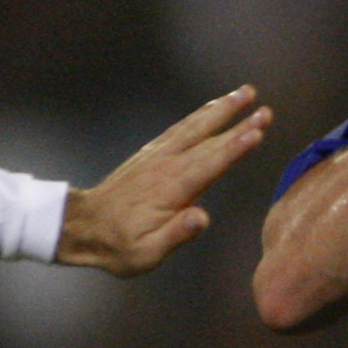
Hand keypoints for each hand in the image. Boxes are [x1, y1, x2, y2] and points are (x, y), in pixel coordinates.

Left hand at [57, 86, 271, 275]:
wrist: (83, 226)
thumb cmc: (118, 246)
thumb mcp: (145, 254)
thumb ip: (175, 235)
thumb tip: (202, 218)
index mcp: (171, 189)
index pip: (210, 164)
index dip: (235, 147)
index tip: (257, 131)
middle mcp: (166, 165)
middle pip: (207, 139)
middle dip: (238, 123)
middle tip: (264, 108)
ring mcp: (156, 156)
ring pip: (193, 126)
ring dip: (220, 109)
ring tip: (244, 93)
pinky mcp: (150, 153)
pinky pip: (179, 128)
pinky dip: (198, 115)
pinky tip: (211, 108)